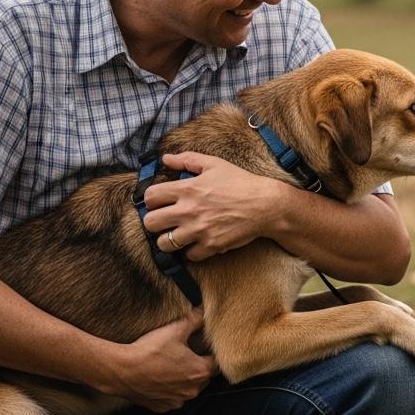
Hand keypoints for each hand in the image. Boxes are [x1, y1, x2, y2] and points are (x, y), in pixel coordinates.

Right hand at [98, 310, 218, 411]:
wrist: (121, 371)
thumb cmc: (149, 351)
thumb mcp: (175, 329)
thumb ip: (195, 319)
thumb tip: (206, 310)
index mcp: (200, 372)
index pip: (217, 363)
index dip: (211, 353)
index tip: (204, 347)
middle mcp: (192, 390)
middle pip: (204, 377)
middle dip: (199, 365)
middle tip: (188, 353)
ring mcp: (177, 401)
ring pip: (189, 389)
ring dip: (185, 379)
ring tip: (172, 365)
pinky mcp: (162, 407)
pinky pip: (173, 398)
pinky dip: (170, 390)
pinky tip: (160, 378)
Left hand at [143, 151, 286, 261]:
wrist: (265, 204)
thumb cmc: (240, 182)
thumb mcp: (214, 164)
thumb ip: (187, 160)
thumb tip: (166, 158)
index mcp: (187, 188)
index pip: (149, 197)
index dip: (151, 200)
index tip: (159, 202)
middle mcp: (188, 211)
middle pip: (150, 223)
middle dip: (154, 221)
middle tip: (165, 220)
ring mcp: (199, 230)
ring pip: (164, 243)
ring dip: (168, 239)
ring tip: (176, 234)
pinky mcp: (210, 246)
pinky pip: (188, 255)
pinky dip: (190, 251)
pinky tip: (196, 242)